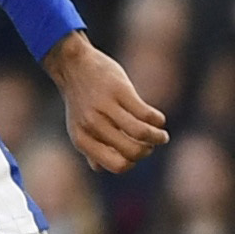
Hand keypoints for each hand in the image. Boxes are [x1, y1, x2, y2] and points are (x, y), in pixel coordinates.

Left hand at [44, 33, 168, 173]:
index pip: (117, 165)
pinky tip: (158, 119)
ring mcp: (106, 108)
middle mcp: (93, 126)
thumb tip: (100, 168)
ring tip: (162, 136)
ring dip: (158, 137)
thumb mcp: (78, 127)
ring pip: (141, 133)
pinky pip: (146, 113)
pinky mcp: (119, 91)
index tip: (137, 151)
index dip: (132, 162)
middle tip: (151, 143)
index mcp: (83, 140)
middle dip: (147, 151)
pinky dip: (158, 120)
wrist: (72, 65)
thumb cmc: (80, 99)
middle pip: (132, 152)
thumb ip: (89, 149)